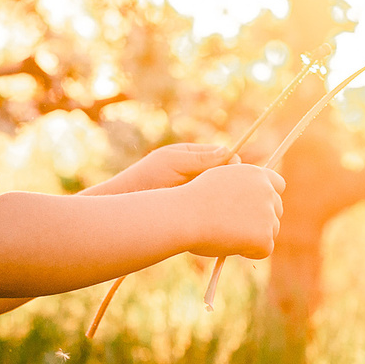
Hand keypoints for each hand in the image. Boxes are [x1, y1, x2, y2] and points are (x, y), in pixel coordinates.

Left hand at [96, 140, 232, 195]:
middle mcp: (196, 170)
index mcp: (191, 154)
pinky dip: (215, 206)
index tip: (237, 169)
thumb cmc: (146, 177)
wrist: (127, 200)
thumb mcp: (173, 163)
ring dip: (223, 193)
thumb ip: (199, 159)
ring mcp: (195, 187)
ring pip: (219, 188)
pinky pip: (211, 203)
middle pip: (223, 171)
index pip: (221, 153)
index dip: (231, 160)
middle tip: (235, 187)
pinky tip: (217, 212)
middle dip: (230, 178)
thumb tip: (228, 151)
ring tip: (226, 200)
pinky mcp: (194, 204)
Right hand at [179, 162, 284, 259]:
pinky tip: (230, 245)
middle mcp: (266, 190)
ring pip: (272, 231)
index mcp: (255, 174)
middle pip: (277, 210)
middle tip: (237, 228)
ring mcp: (267, 213)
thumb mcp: (218, 181)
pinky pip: (265, 250)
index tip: (254, 209)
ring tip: (228, 235)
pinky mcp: (264, 236)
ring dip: (255, 236)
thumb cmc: (192, 201)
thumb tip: (249, 199)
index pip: (278, 185)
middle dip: (261, 220)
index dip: (267, 198)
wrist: (183, 216)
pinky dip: (250, 252)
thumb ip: (239, 186)